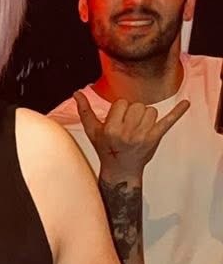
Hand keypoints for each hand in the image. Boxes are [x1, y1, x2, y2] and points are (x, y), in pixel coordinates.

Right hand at [75, 89, 189, 181]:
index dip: (120, 110)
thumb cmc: (105, 149)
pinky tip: (186, 103)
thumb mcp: (92, 132)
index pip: (121, 103)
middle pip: (137, 105)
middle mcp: (127, 133)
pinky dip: (177, 112)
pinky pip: (168, 121)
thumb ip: (85, 111)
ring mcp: (142, 136)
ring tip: (138, 129)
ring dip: (146, 117)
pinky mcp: (155, 139)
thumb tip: (77, 93)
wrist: (120, 171)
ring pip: (150, 111)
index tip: (117, 122)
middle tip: (128, 128)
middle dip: (133, 113)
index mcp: (111, 129)